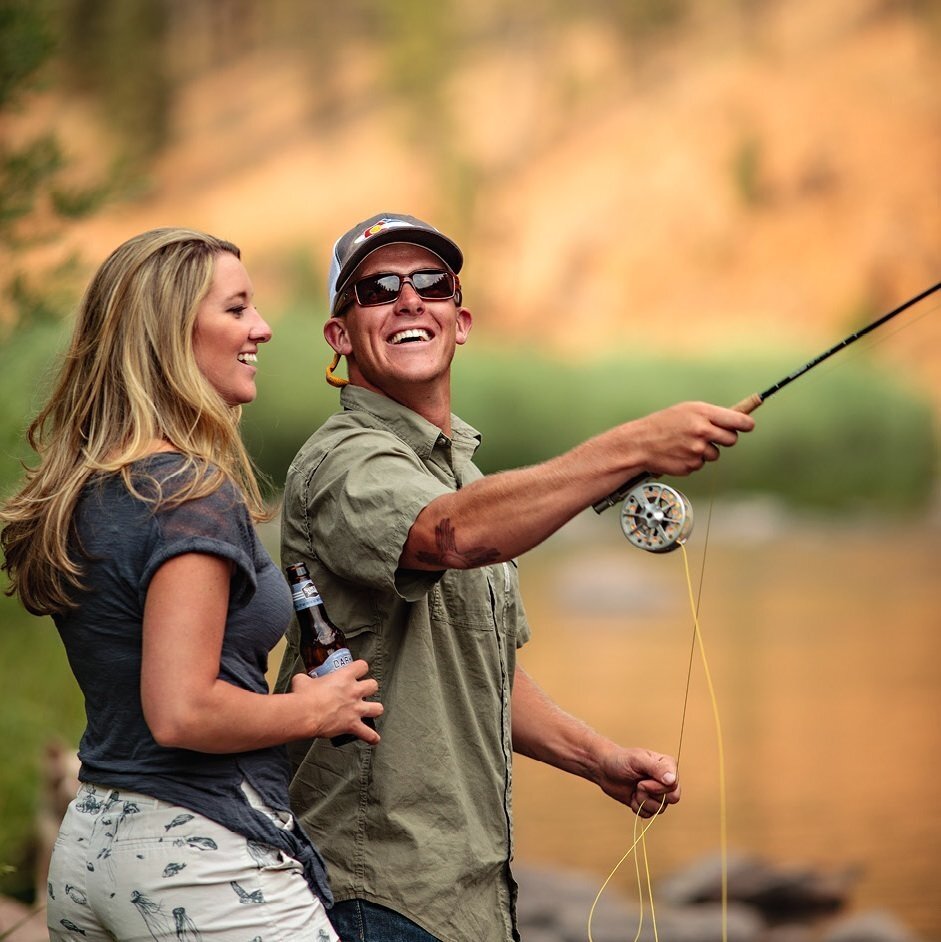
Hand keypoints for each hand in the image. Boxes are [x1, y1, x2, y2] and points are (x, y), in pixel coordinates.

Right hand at [289, 659, 382, 744]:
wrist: (304, 714)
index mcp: (344, 677)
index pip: (362, 666)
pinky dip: (371, 737)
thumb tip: (302, 680)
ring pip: (377, 708)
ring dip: (374, 710)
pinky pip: (368, 733)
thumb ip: (306, 679)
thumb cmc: (304, 697)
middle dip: (369, 688)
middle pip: (373, 686)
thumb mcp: (302, 680)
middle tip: (362, 692)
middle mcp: (354, 691)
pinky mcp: (352, 725)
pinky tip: (374, 738)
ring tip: (371, 711)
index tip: (356, 672)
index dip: (360, 668)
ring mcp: (355, 709)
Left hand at [592, 746, 680, 817]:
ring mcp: (658, 793)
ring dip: (643, 801)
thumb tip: (672, 780)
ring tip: (634, 789)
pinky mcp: (649, 803)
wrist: (605, 770)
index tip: (643, 780)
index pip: (674, 785)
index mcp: (667, 765)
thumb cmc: (620, 760)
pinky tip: (632, 797)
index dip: (658, 787)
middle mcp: (666, 780)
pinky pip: (649, 814)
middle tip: (639, 785)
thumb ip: (656, 768)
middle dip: (651, 794)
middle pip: (672, 798)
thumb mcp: (637, 760)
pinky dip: (638, 807)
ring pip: (660, 809)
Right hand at [630, 401, 754, 477]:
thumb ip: (710, 415)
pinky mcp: (691, 465)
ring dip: (705, 451)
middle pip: (731, 439)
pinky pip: (700, 464)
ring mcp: (697, 450)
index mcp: (702, 414)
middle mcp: (702, 431)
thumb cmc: (662, 424)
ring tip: (687, 444)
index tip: (748, 425)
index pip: (738, 420)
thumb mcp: (686, 410)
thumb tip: (735, 421)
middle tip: (711, 435)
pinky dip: (692, 460)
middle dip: (724, 438)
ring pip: (715, 454)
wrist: (640, 443)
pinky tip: (679, 453)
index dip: (746, 424)